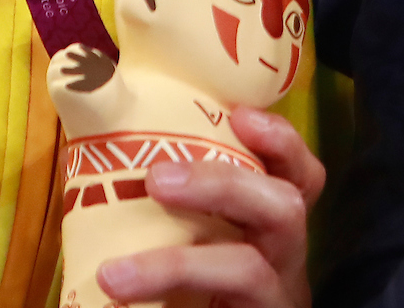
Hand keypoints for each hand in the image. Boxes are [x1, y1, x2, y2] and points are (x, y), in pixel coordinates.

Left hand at [97, 108, 324, 306]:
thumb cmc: (195, 288)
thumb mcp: (196, 238)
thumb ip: (175, 203)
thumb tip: (105, 140)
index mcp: (273, 228)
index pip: (298, 177)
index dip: (281, 142)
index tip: (241, 116)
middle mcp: (284, 260)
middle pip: (285, 209)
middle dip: (224, 184)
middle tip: (158, 178)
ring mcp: (273, 299)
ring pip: (248, 270)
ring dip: (180, 264)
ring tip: (115, 273)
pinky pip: (228, 307)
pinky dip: (169, 294)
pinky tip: (120, 296)